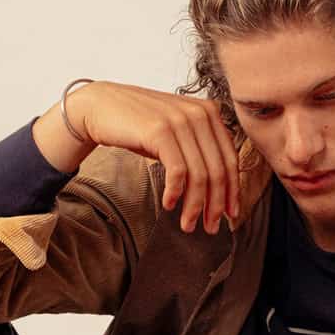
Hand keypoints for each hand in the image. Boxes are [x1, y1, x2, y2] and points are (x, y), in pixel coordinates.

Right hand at [39, 81, 240, 234]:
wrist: (101, 106)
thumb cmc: (138, 124)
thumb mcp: (175, 132)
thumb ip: (197, 148)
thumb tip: (217, 187)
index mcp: (209, 112)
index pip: (230, 158)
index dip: (232, 191)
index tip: (230, 214)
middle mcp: (199, 113)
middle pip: (218, 170)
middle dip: (216, 205)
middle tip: (210, 227)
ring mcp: (180, 121)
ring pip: (199, 174)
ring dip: (195, 205)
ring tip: (187, 224)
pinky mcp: (160, 131)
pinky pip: (177, 171)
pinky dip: (176, 193)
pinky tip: (169, 205)